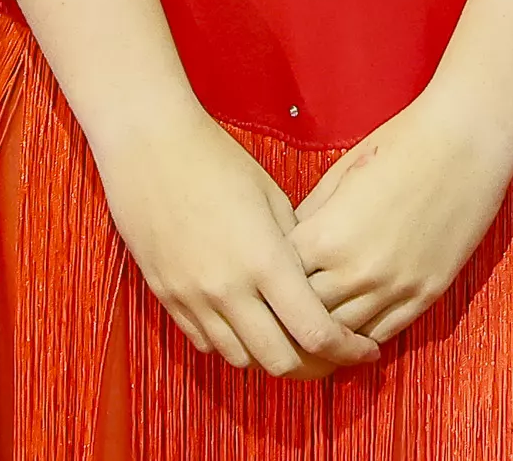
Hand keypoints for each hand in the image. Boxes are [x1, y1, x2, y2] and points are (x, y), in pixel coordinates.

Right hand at [87, 102, 375, 376]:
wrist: (148, 146)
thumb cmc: (216, 159)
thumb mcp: (272, 198)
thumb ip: (295, 249)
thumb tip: (313, 284)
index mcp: (265, 260)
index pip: (315, 333)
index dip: (347, 350)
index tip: (364, 350)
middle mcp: (229, 289)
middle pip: (280, 362)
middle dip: (314, 366)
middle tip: (329, 354)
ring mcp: (193, 297)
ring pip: (241, 360)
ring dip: (270, 357)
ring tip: (287, 339)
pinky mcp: (167, 296)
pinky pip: (205, 343)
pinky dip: (232, 344)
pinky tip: (245, 325)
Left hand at [287, 83, 512, 346]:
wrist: (464, 142)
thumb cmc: (401, 145)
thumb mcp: (340, 174)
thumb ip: (311, 216)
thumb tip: (291, 245)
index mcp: (326, 236)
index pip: (280, 281)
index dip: (273, 279)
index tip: (272, 277)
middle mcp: (356, 270)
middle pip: (307, 315)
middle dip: (294, 313)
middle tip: (288, 310)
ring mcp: (394, 286)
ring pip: (343, 334)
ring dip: (328, 332)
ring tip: (317, 327)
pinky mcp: (425, 293)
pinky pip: (384, 333)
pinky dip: (364, 336)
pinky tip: (354, 329)